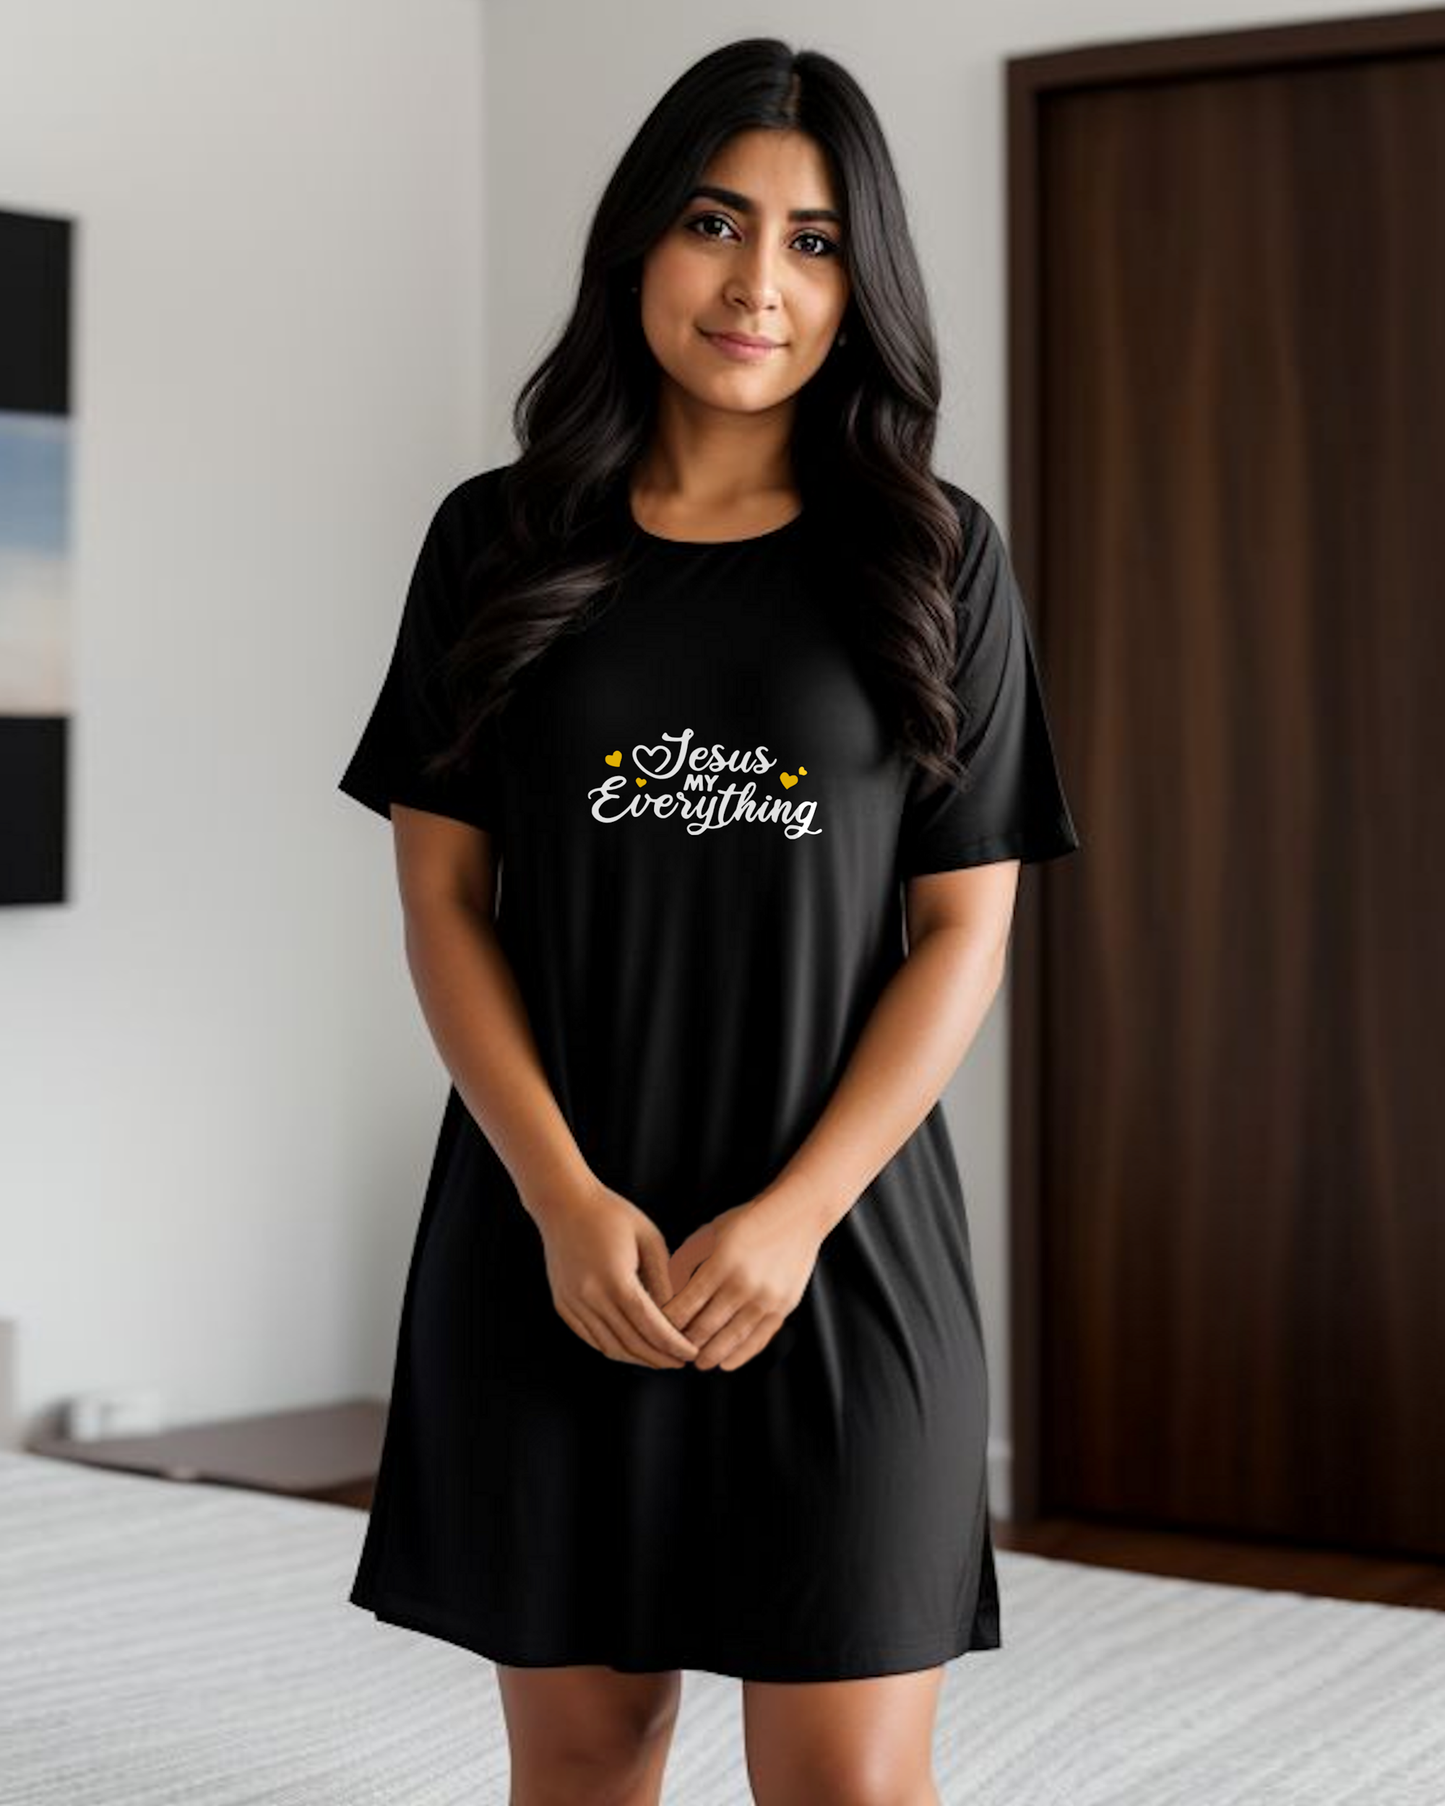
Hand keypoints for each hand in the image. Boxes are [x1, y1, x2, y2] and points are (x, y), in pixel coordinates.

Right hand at [533, 1180, 700, 1369]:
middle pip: (631, 1343)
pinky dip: (614, 1348)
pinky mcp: (563, 1305)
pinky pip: (591, 1338)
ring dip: (637, 1358)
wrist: (563, 1203)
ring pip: (610, 1347)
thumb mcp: (649, 1239)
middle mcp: (591, 1296)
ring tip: (660, 1358)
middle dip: (659, 1357)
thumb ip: (663, 1278)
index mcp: (616, 1279)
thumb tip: (676, 1316)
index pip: (650, 1326)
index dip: (673, 1345)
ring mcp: (573, 1303)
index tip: (691, 1354)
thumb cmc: (613, 1215)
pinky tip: (632, 1347)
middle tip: (681, 1362)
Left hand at [662, 1196, 822, 1371]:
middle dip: (685, 1343)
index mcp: (720, 1263)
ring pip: (730, 1339)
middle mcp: (743, 1284)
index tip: (658, 1329)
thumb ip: (687, 1262)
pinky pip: (758, 1340)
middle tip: (673, 1351)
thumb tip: (668, 1295)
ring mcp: (765, 1299)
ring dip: (710, 1355)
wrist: (796, 1217)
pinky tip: (726, 1364)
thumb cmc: (747, 1222)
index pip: (685, 1305)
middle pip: (705, 1327)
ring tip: (698, 1362)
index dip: (668, 1323)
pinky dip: (740, 1356)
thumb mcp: (710, 1233)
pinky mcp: (782, 1308)